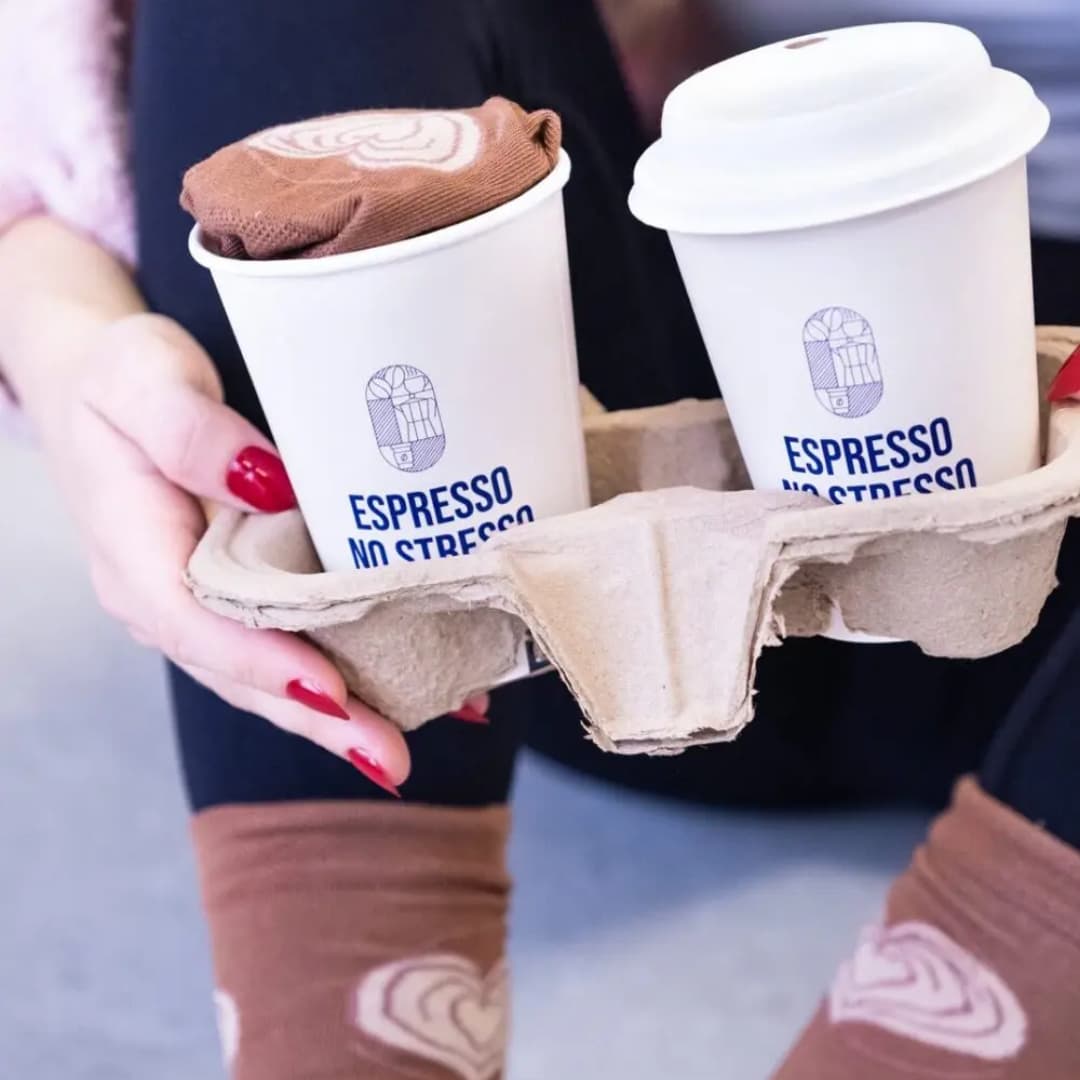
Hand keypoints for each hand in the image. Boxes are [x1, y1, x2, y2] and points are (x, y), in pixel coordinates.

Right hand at [36, 314, 432, 790]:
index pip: (196, 623)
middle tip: (390, 760)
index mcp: (133, 553)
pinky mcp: (232, 599)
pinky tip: (412, 687)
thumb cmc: (121, 378)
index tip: (330, 690)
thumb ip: (193, 432)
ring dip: (337, 716)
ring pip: (268, 675)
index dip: (264, 662)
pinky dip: (345, 673)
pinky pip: (287, 644)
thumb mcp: (144, 381)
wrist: (98, 385)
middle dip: (318, 720)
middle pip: (241, 674)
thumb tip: (268, 483)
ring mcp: (197, 607)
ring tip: (406, 744)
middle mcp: (162, 599)